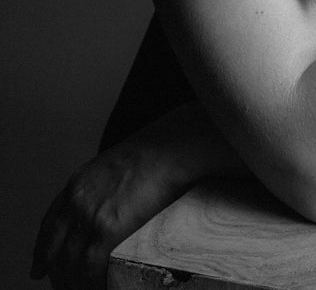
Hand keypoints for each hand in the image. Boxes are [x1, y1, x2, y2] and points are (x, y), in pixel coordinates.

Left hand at [30, 133, 187, 289]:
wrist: (170, 146)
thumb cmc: (154, 153)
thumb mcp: (115, 165)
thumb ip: (102, 187)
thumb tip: (108, 208)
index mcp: (78, 183)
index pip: (49, 225)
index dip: (42, 252)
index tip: (39, 269)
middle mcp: (78, 199)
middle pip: (55, 249)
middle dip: (55, 274)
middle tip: (61, 288)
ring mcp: (91, 214)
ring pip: (69, 263)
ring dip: (72, 284)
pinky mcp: (109, 228)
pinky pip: (90, 267)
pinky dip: (90, 283)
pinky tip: (98, 287)